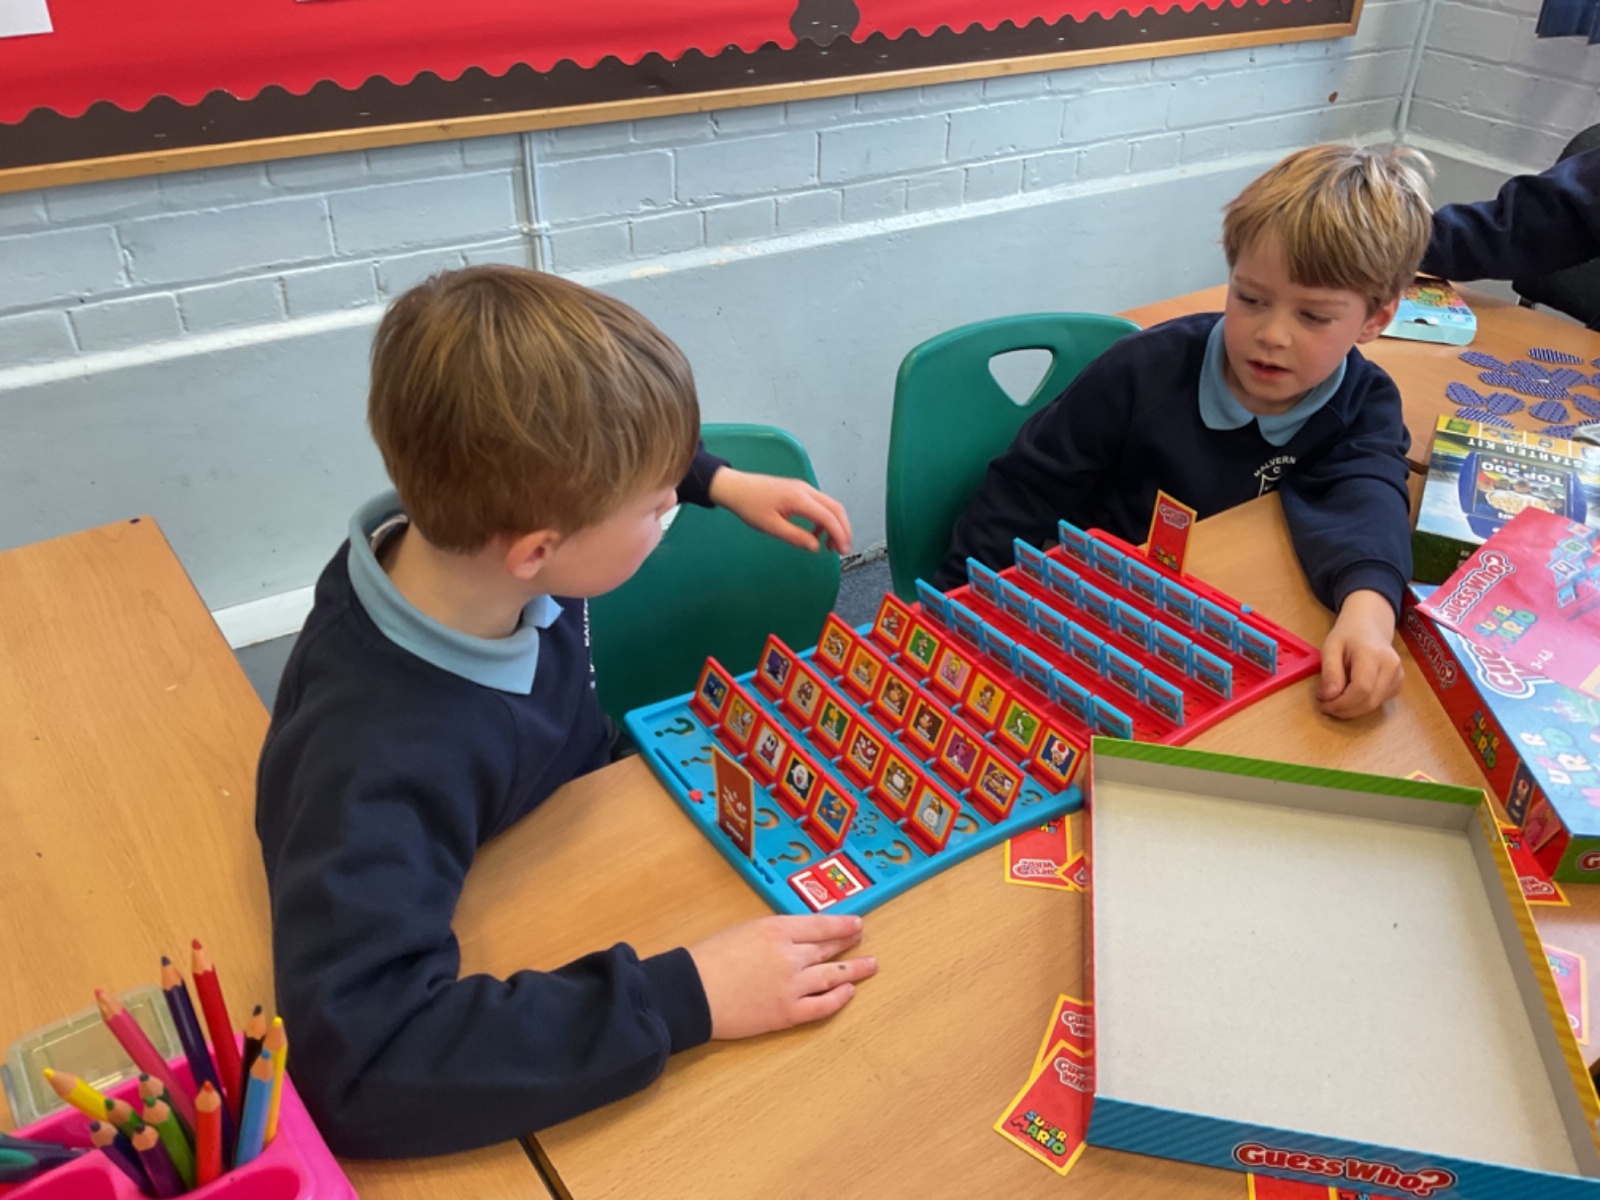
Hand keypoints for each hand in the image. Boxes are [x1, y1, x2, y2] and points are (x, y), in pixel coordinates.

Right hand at [688, 914, 876, 1039]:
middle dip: (847, 943)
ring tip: (870, 966)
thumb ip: (772, 934)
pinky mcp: (787, 1013)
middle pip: (828, 949)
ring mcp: (792, 986)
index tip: (856, 923)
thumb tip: (793, 940)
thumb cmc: (708, 959)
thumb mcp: (742, 931)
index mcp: (777, 930)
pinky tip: (848, 993)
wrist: (692, 992)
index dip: (841, 925)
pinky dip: (838, 999)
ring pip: (832, 977)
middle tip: (861, 939)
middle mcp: (791, 956)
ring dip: (854, 970)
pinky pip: (822, 1006)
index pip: (820, 925)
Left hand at [708, 467, 852, 554]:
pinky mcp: (799, 490)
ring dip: (834, 525)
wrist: (735, 487)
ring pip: (830, 506)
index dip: (840, 534)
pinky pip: (819, 504)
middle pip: (836, 509)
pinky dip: (824, 519)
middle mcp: (805, 490)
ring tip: (829, 544)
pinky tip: (815, 534)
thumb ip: (796, 537)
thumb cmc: (749, 505)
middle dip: (843, 529)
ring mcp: (803, 488)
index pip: (829, 517)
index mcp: (799, 498)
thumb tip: (815, 547)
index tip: (843, 550)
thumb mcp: (771, 526)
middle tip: (842, 548)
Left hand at [1316, 589, 1402, 718]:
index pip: (1362, 689)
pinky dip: (1361, 704)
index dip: (1341, 703)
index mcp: (1373, 655)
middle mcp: (1391, 667)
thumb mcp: (1331, 647)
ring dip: (1351, 709)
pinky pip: (1378, 702)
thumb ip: (1330, 671)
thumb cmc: (1348, 635)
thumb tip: (1329, 696)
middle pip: (1369, 701)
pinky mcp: (1397, 684)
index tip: (1323, 703)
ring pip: (1374, 705)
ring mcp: (1398, 676)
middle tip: (1325, 706)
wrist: (1370, 626)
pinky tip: (1349, 694)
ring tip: (1334, 700)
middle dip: (1345, 710)